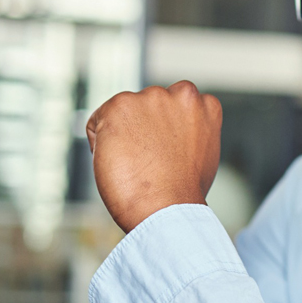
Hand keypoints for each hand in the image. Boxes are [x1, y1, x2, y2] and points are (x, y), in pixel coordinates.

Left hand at [86, 81, 221, 233]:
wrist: (166, 209)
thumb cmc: (182, 193)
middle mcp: (181, 93)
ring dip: (121, 135)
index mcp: (204, 104)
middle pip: (148, 106)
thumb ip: (189, 132)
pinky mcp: (119, 106)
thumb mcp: (201, 154)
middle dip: (143, 129)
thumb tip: (171, 134)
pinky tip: (119, 163)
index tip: (163, 153)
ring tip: (135, 165)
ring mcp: (150, 98)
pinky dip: (99, 145)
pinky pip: (96, 123)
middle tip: (148, 162)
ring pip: (122, 114)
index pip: (174, 107)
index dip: (164, 133)